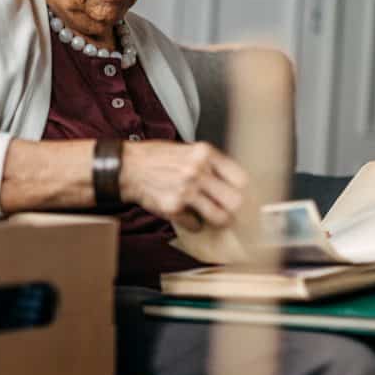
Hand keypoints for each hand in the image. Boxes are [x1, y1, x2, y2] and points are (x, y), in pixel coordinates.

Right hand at [119, 141, 247, 230]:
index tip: (246, 197)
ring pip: (219, 216)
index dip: (247, 191)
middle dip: (236, 210)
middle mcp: (197, 171)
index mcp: (204, 154)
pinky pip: (195, 224)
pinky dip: (194, 224)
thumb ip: (210, 163)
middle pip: (235, 200)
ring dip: (218, 220)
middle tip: (234, 212)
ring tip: (212, 217)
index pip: (240, 177)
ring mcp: (186, 191)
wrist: (128, 167)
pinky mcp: (173, 207)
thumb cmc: (157, 158)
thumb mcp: (188, 150)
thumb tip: (233, 182)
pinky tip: (188, 216)